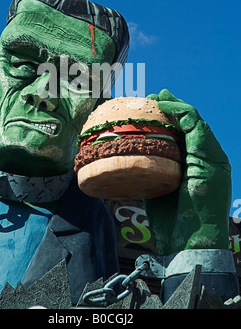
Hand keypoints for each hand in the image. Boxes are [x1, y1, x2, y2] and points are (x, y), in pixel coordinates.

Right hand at [144, 89, 231, 254]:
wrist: (191, 240)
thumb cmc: (205, 201)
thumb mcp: (207, 162)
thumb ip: (197, 133)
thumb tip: (180, 109)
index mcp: (207, 152)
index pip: (192, 121)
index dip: (176, 106)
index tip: (160, 96)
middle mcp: (190, 158)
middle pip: (175, 127)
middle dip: (162, 111)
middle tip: (147, 100)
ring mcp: (172, 170)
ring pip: (159, 140)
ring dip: (149, 126)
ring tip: (137, 113)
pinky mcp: (155, 181)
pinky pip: (145, 159)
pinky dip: (138, 146)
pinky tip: (129, 138)